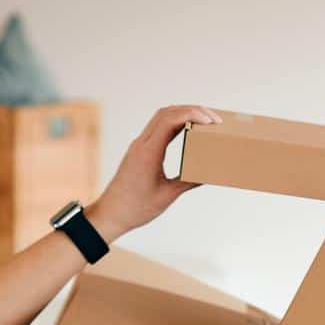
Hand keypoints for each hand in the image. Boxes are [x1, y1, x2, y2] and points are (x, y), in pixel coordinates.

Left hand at [87, 104, 221, 241]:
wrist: (111, 213)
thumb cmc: (136, 208)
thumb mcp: (167, 196)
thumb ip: (188, 182)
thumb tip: (207, 174)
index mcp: (148, 153)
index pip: (170, 121)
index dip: (193, 114)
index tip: (211, 121)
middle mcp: (142, 144)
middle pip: (167, 113)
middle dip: (192, 110)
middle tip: (214, 119)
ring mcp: (139, 145)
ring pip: (161, 117)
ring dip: (183, 114)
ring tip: (204, 120)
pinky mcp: (139, 150)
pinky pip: (157, 127)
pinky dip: (174, 123)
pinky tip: (188, 129)